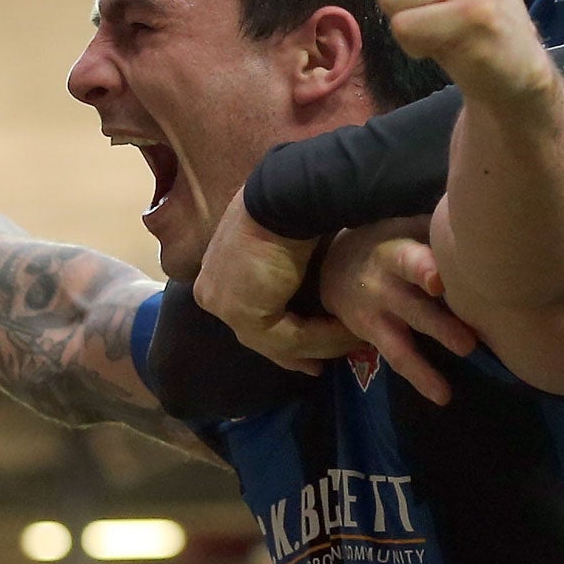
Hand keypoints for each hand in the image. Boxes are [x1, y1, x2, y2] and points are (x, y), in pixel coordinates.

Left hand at [193, 190, 357, 375]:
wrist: (289, 195)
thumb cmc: (292, 205)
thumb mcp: (287, 239)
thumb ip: (288, 267)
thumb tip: (316, 286)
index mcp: (218, 270)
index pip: (250, 312)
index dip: (281, 331)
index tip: (307, 348)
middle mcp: (213, 291)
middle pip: (258, 333)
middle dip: (292, 353)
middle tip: (317, 367)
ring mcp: (224, 305)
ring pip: (275, 339)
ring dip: (318, 344)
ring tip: (350, 345)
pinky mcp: (245, 314)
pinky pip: (288, 338)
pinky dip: (321, 339)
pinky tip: (348, 335)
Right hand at [321, 219, 478, 405]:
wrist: (331, 263)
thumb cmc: (386, 239)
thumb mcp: (404, 226)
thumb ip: (435, 232)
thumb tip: (479, 226)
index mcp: (394, 254)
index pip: (409, 261)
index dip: (424, 270)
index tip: (441, 280)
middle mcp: (383, 287)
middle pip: (412, 308)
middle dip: (438, 326)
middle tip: (468, 344)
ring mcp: (375, 315)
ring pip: (401, 342)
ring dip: (426, 366)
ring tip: (447, 389)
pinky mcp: (372, 336)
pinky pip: (397, 359)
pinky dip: (420, 378)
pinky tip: (443, 396)